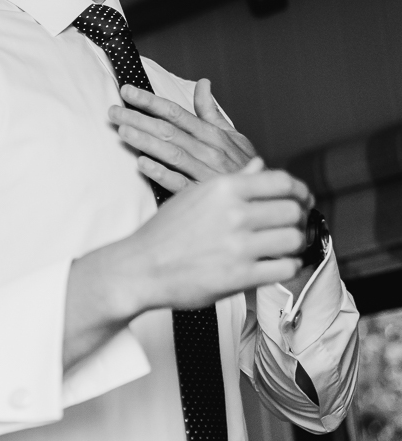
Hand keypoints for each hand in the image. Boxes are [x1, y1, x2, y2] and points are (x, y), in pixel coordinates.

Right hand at [64, 164, 308, 367]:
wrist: (140, 267)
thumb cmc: (164, 232)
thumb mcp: (193, 195)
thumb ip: (232, 180)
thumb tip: (260, 165)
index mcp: (223, 188)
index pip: (282, 182)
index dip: (299, 192)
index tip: (301, 200)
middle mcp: (233, 213)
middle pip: (293, 211)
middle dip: (298, 219)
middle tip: (292, 226)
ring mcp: (238, 246)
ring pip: (294, 239)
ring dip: (294, 244)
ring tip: (283, 247)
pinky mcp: (241, 276)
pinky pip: (285, 268)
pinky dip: (286, 266)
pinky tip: (274, 264)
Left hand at [108, 80, 258, 193]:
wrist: (270, 201)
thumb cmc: (246, 167)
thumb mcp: (234, 136)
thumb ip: (211, 112)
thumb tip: (203, 83)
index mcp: (213, 134)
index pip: (176, 112)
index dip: (150, 101)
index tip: (127, 91)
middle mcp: (209, 150)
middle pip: (169, 130)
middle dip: (139, 118)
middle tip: (113, 110)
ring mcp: (206, 173)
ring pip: (172, 153)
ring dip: (147, 141)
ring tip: (123, 130)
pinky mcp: (203, 195)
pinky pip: (180, 183)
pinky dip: (161, 173)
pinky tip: (142, 164)